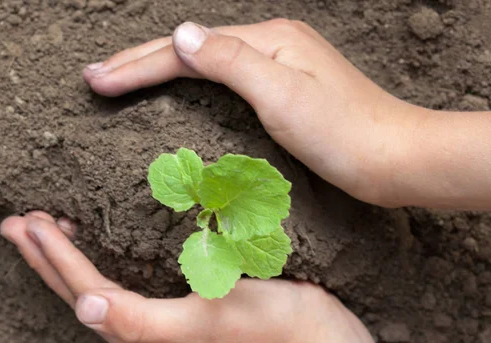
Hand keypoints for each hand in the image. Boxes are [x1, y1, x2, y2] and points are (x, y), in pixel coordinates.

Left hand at [0, 211, 344, 342]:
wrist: (317, 339)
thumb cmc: (271, 326)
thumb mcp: (208, 323)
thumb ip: (144, 319)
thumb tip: (85, 307)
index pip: (91, 298)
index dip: (59, 261)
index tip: (33, 223)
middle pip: (86, 298)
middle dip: (49, 261)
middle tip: (18, 224)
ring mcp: (163, 331)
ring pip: (102, 290)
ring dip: (70, 261)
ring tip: (44, 231)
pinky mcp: (179, 314)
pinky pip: (126, 286)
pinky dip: (103, 262)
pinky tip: (96, 245)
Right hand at [82, 20, 418, 206]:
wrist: (396, 160)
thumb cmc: (345, 133)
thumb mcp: (283, 94)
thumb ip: (230, 61)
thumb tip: (181, 33)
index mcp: (266, 40)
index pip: (185, 50)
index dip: (136, 65)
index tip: (94, 81)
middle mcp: (270, 46)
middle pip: (191, 50)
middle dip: (139, 62)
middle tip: (95, 77)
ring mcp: (279, 70)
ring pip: (205, 66)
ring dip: (161, 73)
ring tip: (123, 82)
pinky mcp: (286, 95)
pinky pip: (224, 85)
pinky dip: (191, 90)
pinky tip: (179, 96)